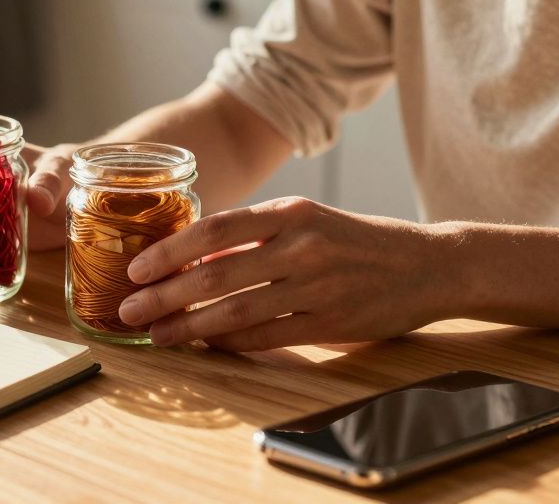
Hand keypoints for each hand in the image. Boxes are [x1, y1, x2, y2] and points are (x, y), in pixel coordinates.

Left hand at [117, 197, 454, 350]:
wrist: (429, 264)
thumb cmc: (355, 241)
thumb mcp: (307, 220)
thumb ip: (255, 235)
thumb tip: (192, 257)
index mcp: (290, 213)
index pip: (214, 229)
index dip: (169, 251)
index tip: (136, 269)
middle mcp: (301, 246)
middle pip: (216, 275)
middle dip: (164, 295)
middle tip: (129, 310)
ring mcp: (317, 287)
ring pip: (236, 311)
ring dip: (188, 326)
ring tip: (156, 334)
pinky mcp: (331, 324)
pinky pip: (266, 337)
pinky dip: (228, 343)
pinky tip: (203, 345)